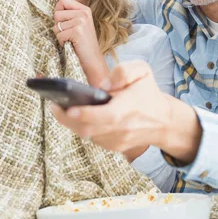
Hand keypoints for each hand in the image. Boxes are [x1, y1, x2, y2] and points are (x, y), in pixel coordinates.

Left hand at [52, 60, 201, 164]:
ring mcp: (116, 141)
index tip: (67, 107)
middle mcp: (121, 129)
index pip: (103, 116)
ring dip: (71, 123)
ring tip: (59, 107)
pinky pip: (91, 138)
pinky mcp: (112, 147)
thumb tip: (103, 85)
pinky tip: (73, 116)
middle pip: (87, 129)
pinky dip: (81, 127)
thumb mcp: (143, 72)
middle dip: (66, 118)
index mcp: (128, 110)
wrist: (163, 121)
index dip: (84, 113)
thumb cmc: (148, 94)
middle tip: (54, 104)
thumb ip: (123, 72)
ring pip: (86, 135)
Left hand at [53, 0, 109, 86]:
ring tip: (71, 40)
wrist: (93, 60)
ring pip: (56, 26)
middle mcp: (83, 13)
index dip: (58, 12)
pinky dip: (62, 42)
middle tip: (69, 34)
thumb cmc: (82, 44)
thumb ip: (69, 14)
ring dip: (60, 36)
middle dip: (58, 26)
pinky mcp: (77, 31)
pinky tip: (71, 45)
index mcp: (84, 9)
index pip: (62, 1)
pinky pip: (59, 35)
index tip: (64, 23)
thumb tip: (54, 8)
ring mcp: (81, 21)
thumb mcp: (79, 24)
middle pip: (57, 14)